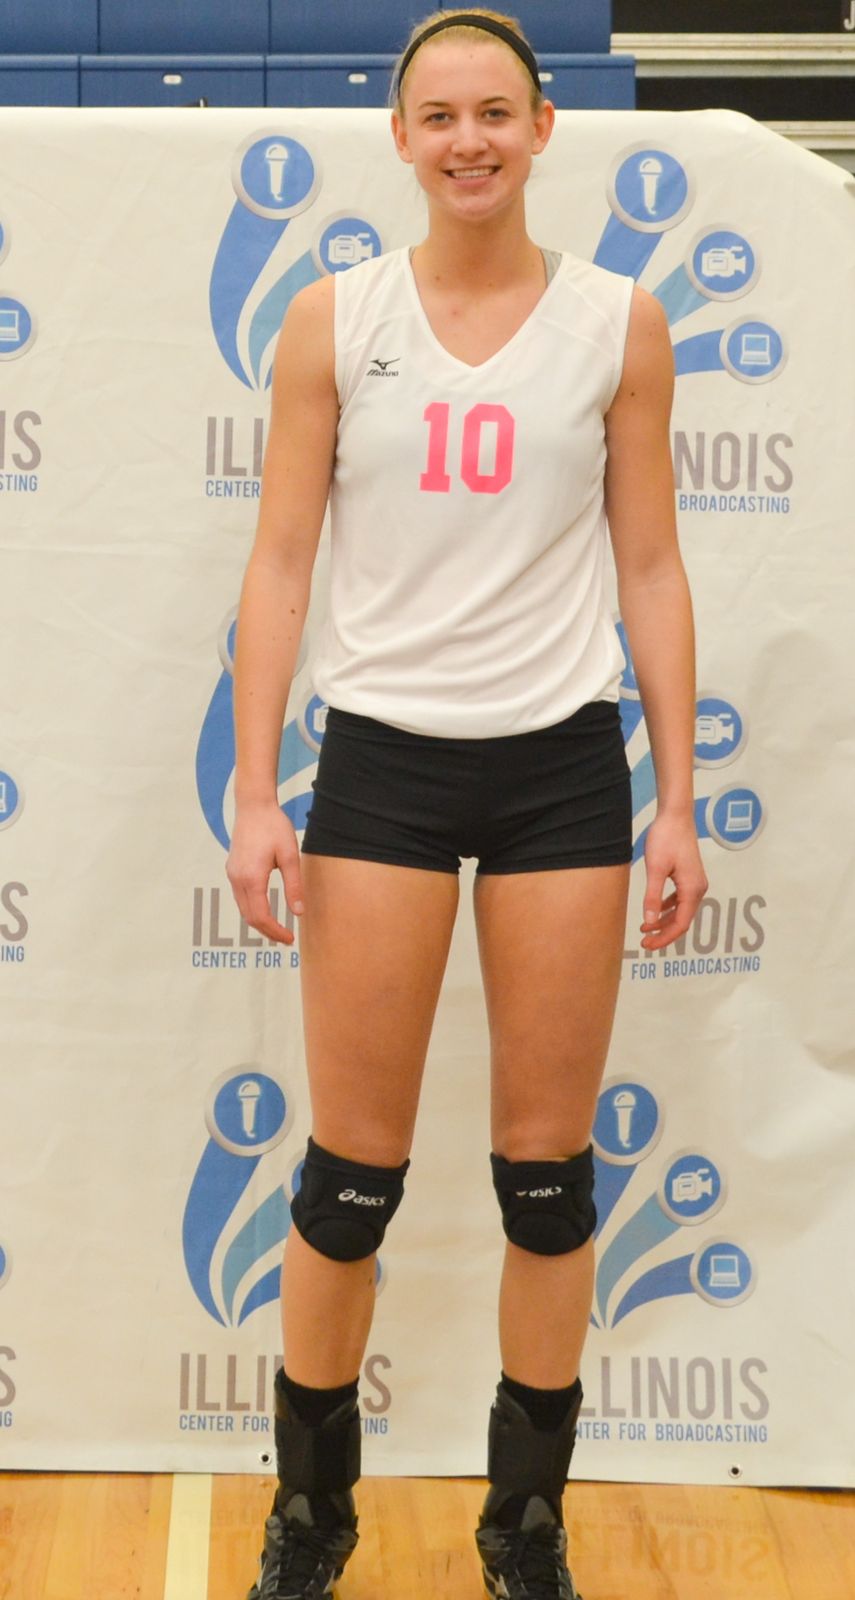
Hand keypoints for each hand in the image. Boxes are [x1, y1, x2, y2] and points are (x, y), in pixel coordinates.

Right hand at [226, 800, 303, 945]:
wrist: (253, 806)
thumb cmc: (274, 827)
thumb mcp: (290, 856)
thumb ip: (294, 886)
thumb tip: (298, 912)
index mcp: (252, 878)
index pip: (261, 916)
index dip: (275, 931)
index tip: (290, 938)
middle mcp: (237, 879)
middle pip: (250, 917)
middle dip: (267, 931)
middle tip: (286, 938)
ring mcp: (232, 874)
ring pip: (243, 909)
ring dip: (259, 922)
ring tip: (277, 928)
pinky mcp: (232, 870)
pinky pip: (240, 897)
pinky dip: (252, 909)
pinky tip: (266, 909)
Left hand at [640, 812, 707, 951]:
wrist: (676, 815)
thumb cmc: (665, 838)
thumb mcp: (655, 869)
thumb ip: (653, 897)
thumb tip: (649, 922)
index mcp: (692, 889)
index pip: (680, 924)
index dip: (664, 938)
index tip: (647, 945)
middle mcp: (698, 888)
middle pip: (682, 920)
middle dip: (663, 933)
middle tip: (644, 943)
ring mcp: (695, 882)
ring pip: (680, 911)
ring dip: (664, 921)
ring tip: (645, 929)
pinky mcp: (689, 876)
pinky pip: (680, 900)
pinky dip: (667, 908)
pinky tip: (654, 911)